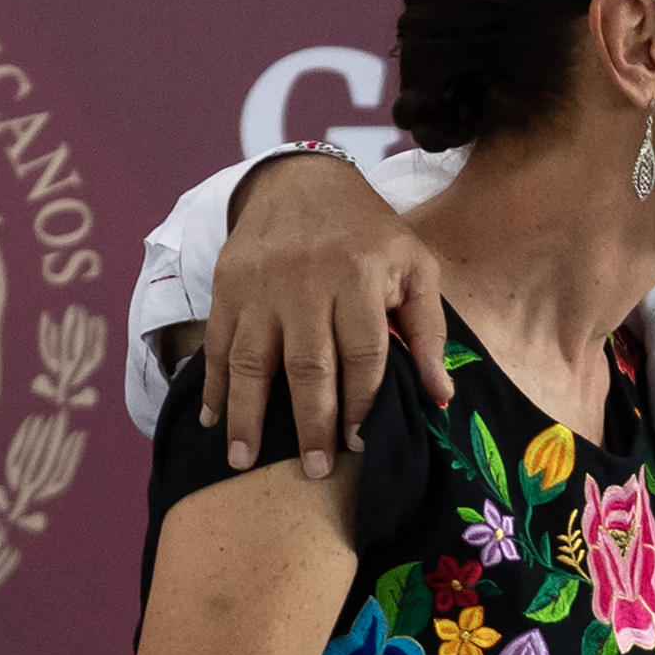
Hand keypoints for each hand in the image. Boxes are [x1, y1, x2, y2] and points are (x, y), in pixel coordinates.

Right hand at [201, 154, 451, 476]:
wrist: (302, 183)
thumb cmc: (370, 234)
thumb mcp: (415, 267)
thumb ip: (428, 330)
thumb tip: (440, 396)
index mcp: (362, 274)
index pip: (364, 352)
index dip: (362, 402)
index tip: (359, 444)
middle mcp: (307, 280)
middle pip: (308, 365)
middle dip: (311, 423)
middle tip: (312, 472)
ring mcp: (261, 284)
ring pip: (252, 360)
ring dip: (248, 416)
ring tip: (245, 463)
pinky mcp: (227, 285)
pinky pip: (217, 343)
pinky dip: (213, 385)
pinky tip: (213, 421)